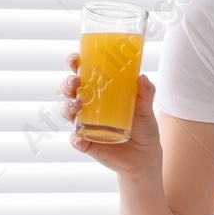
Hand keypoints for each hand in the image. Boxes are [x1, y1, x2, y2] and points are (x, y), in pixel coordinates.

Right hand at [62, 52, 161, 181]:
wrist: (145, 156)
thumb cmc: (143, 127)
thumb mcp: (146, 109)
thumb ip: (146, 93)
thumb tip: (142, 77)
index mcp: (100, 93)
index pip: (83, 74)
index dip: (75, 65)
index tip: (75, 58)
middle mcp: (88, 107)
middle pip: (70, 91)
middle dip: (68, 84)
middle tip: (76, 82)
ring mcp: (85, 125)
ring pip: (68, 113)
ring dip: (68, 107)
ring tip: (78, 105)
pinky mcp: (87, 143)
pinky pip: (75, 140)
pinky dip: (75, 139)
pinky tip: (79, 138)